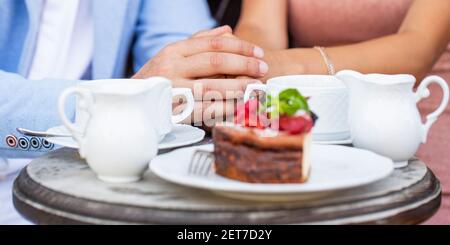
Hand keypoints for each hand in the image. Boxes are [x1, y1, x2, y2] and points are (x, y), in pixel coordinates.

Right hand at [133, 26, 267, 99]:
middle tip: (263, 70)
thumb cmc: (158, 78)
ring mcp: (172, 91)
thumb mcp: (172, 55)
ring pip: (212, 87)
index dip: (240, 47)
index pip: (213, 44)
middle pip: (216, 62)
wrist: (130, 104)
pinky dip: (225, 109)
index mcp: (174, 51)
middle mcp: (172, 68)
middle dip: (244, 65)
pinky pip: (204, 111)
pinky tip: (239, 107)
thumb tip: (228, 31)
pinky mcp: (174, 113)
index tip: (259, 54)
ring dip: (238, 88)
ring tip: (256, 88)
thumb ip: (199, 41)